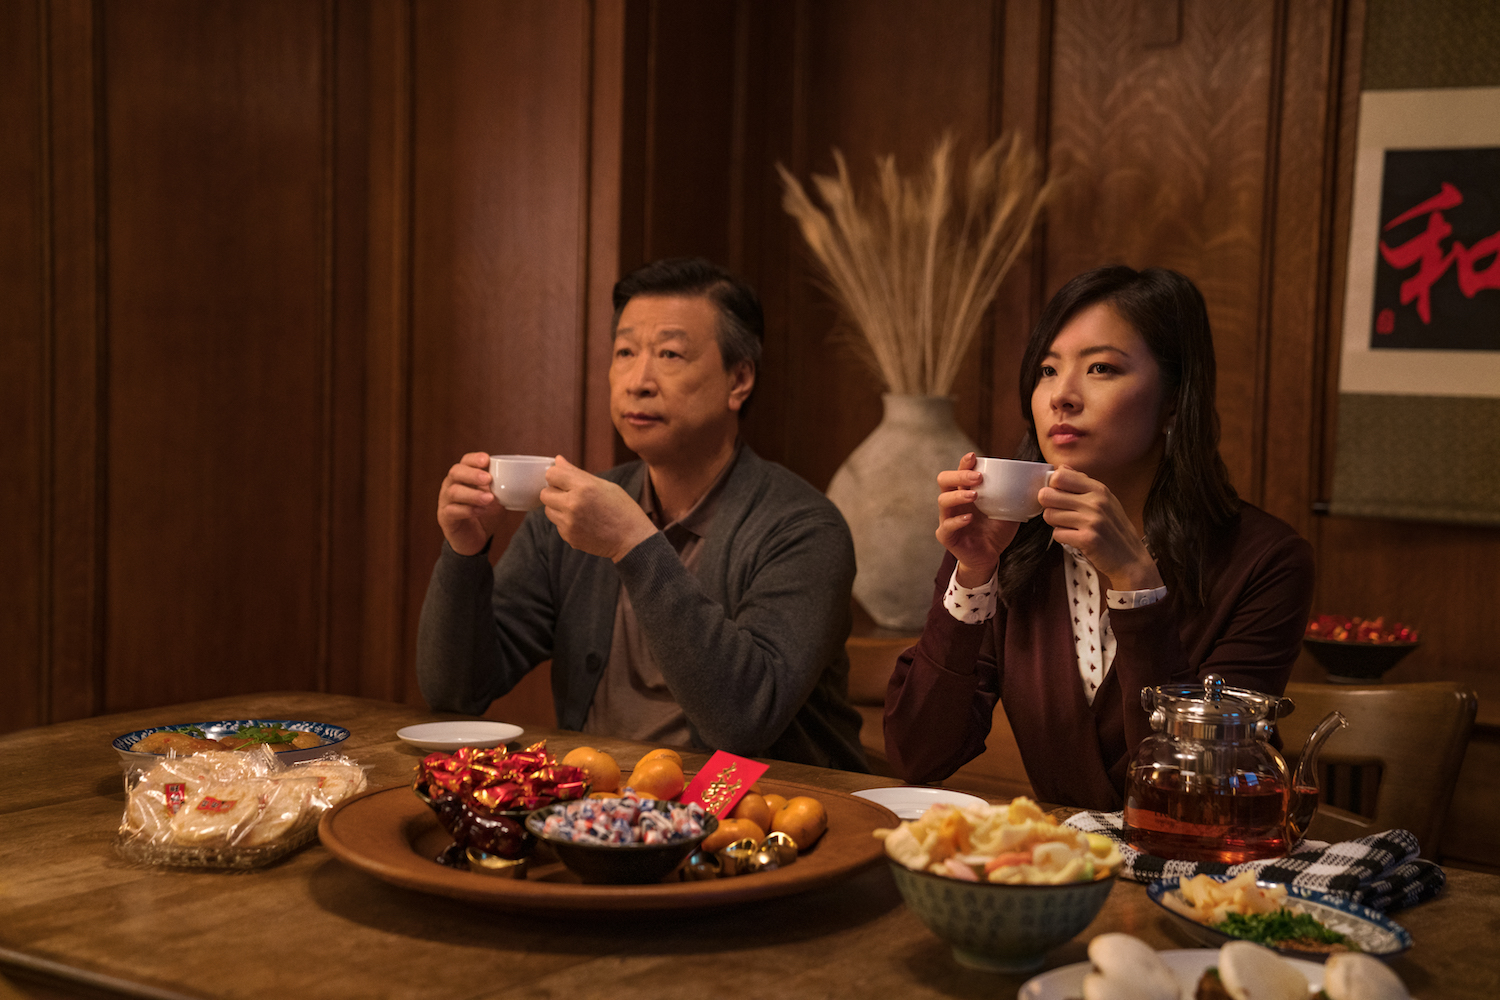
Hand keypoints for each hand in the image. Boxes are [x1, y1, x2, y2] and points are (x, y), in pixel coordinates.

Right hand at [437, 452, 504, 555]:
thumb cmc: (486, 513)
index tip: (486, 460)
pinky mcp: (445, 517)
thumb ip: (506, 483)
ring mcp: (445, 501)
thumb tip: (521, 463)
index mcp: (464, 476)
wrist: (476, 539)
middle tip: (488, 479)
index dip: (474, 459)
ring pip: (454, 492)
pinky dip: (467, 510)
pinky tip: (480, 511)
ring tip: (489, 499)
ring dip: (473, 494)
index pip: (465, 461)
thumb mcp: (499, 496)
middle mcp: (451, 485)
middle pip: (456, 472)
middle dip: (472, 474)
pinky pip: (452, 510)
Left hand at [540, 456, 656, 561]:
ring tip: (578, 510)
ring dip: (558, 508)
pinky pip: (557, 525)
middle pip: (545, 493)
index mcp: (584, 487)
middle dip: (555, 492)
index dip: (556, 476)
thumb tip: (557, 461)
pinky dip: (566, 522)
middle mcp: (573, 504)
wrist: (632, 539)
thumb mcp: (604, 485)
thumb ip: (577, 473)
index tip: (563, 479)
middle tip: (570, 495)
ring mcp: (569, 523)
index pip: (552, 474)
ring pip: (548, 510)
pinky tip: (583, 522)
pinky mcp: (569, 537)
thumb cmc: (622, 509)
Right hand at [935, 453, 1020, 587]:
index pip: (959, 472)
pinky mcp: (947, 536)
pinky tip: (969, 518)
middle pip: (944, 480)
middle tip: (978, 477)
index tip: (974, 457)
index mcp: (965, 492)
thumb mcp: (1008, 510)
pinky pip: (946, 526)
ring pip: (943, 500)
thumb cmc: (996, 531)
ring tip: (975, 495)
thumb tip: (1035, 480)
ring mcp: (947, 518)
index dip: (963, 463)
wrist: (990, 556)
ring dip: (959, 495)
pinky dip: (957, 521)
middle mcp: (953, 503)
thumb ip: (1014, 496)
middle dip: (959, 475)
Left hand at [1039, 466, 1162, 590]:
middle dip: (1049, 506)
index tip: (1059, 496)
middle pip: (1048, 496)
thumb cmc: (1115, 529)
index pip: (1060, 476)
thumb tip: (1061, 468)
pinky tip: (1075, 539)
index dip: (1053, 487)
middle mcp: (1095, 502)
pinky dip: (1063, 538)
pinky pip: (1057, 534)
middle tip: (1061, 514)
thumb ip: (1083, 483)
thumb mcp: (1106, 500)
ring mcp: (1091, 521)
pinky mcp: (1087, 539)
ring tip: (1071, 527)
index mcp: (1099, 489)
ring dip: (1056, 524)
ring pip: (1049, 515)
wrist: (1131, 559)